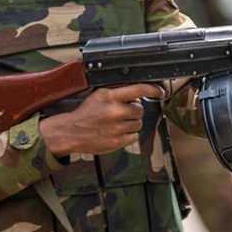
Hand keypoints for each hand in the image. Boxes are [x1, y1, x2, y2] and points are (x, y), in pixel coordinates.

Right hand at [39, 83, 163, 157]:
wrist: (72, 131)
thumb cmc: (86, 112)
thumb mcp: (99, 95)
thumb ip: (117, 92)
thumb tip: (139, 95)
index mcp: (109, 96)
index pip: (138, 89)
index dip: (153, 90)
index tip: (160, 92)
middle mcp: (114, 111)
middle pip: (140, 110)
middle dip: (134, 111)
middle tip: (122, 113)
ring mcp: (116, 128)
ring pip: (138, 124)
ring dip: (132, 123)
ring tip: (117, 123)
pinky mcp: (116, 142)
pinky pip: (134, 137)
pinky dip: (129, 135)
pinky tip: (117, 132)